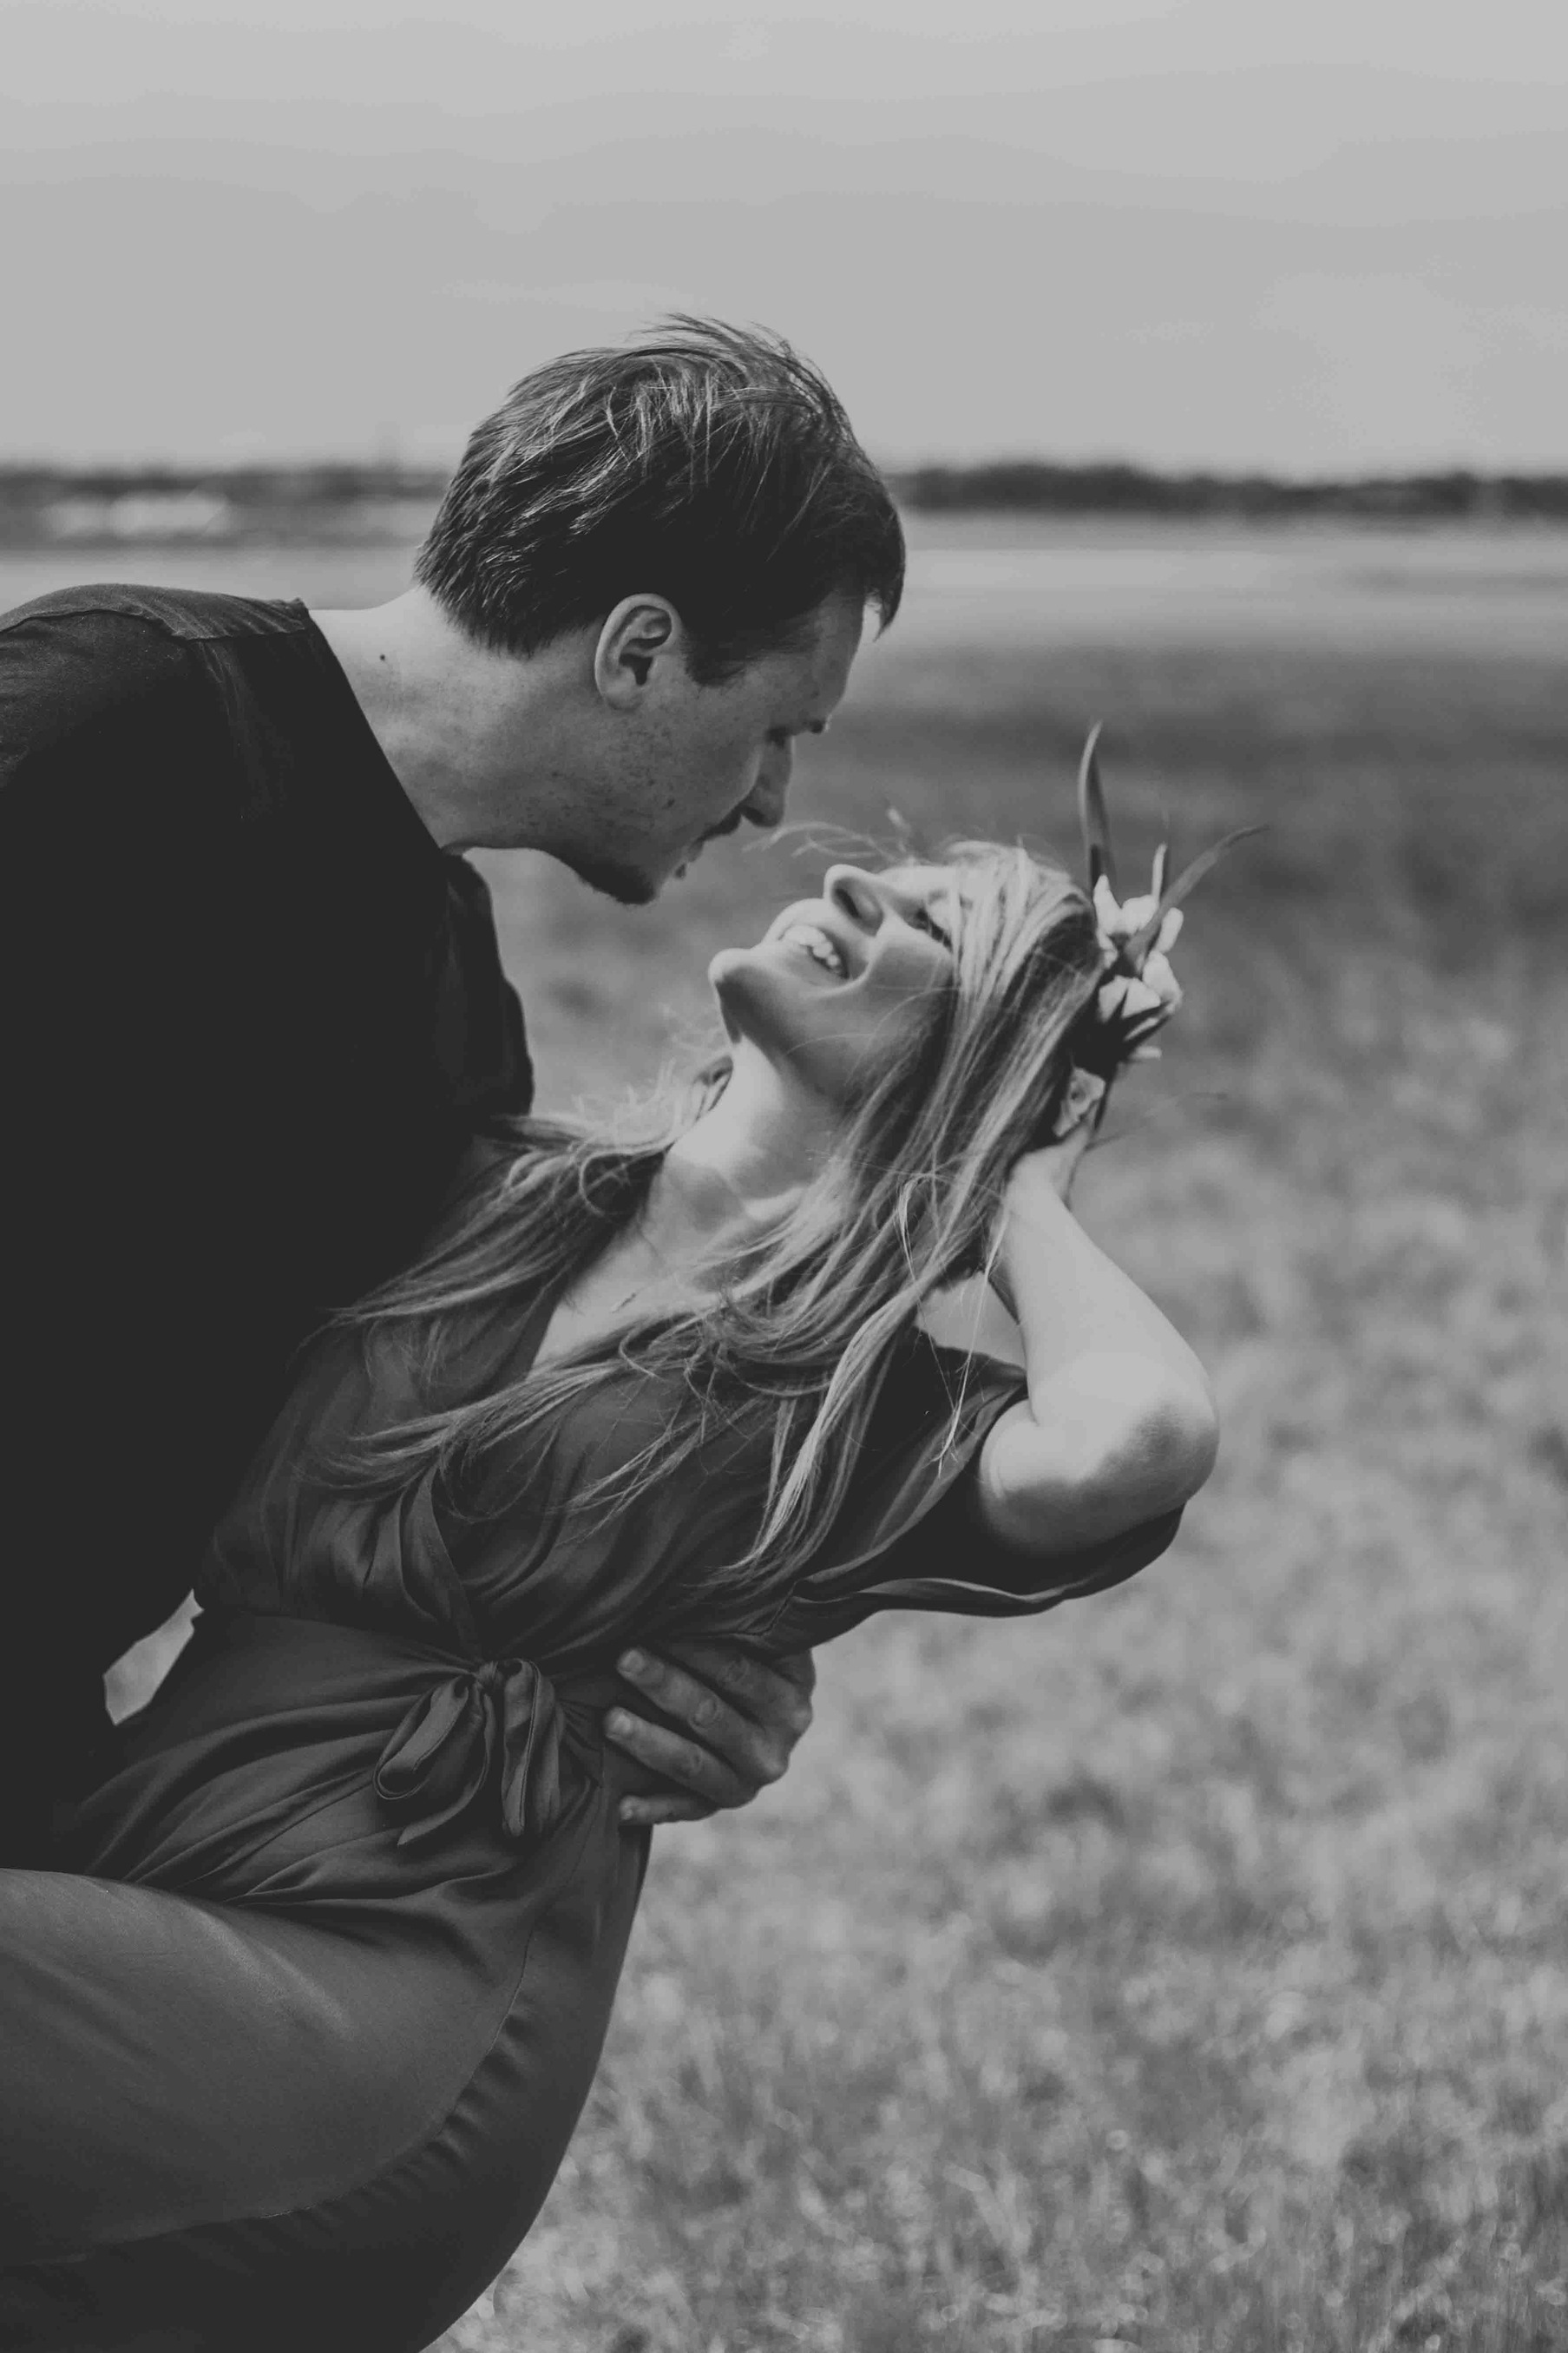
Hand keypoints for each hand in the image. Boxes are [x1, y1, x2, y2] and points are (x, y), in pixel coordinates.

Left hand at [604, 1641, 815, 1828]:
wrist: (763, 1717)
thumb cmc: (747, 1658)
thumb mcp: (758, 1640)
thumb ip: (737, 1621)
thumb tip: (688, 1589)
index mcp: (791, 1698)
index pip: (739, 1672)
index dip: (695, 1649)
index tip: (656, 1624)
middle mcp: (776, 1747)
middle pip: (711, 1715)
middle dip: (664, 1685)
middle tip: (623, 1658)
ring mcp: (748, 1782)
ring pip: (693, 1764)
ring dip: (649, 1743)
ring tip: (610, 1719)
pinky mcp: (720, 1806)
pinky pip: (684, 1810)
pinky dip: (652, 1809)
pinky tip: (620, 1804)